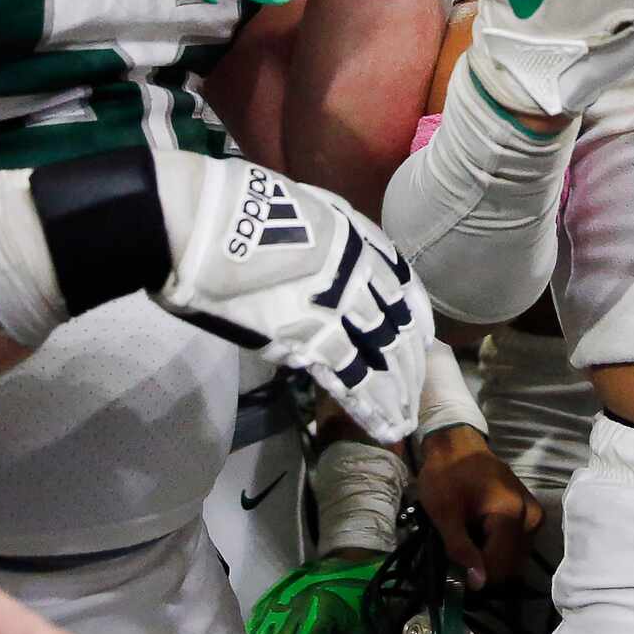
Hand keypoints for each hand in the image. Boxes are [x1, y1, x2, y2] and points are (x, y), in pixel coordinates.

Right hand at [154, 153, 432, 443]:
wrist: (209, 220)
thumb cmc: (239, 207)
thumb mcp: (300, 210)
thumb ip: (320, 240)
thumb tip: (316, 264)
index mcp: (357, 239)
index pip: (403, 286)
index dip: (416, 316)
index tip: (424, 337)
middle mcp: (359, 274)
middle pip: (399, 327)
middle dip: (409, 364)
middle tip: (415, 391)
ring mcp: (340, 307)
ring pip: (384, 358)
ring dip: (396, 393)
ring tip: (404, 422)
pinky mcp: (312, 339)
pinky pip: (353, 379)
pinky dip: (370, 406)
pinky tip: (384, 426)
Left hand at [417, 425, 542, 589]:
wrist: (458, 444)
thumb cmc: (447, 475)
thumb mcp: (444, 513)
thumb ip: (461, 549)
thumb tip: (478, 583)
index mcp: (510, 513)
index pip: (500, 564)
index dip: (478, 576)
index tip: (457, 574)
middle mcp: (531, 516)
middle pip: (512, 563)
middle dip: (486, 567)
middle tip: (461, 556)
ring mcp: (535, 515)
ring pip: (516, 557)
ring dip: (493, 559)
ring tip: (470, 543)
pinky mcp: (532, 514)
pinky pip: (518, 544)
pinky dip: (499, 548)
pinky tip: (481, 536)